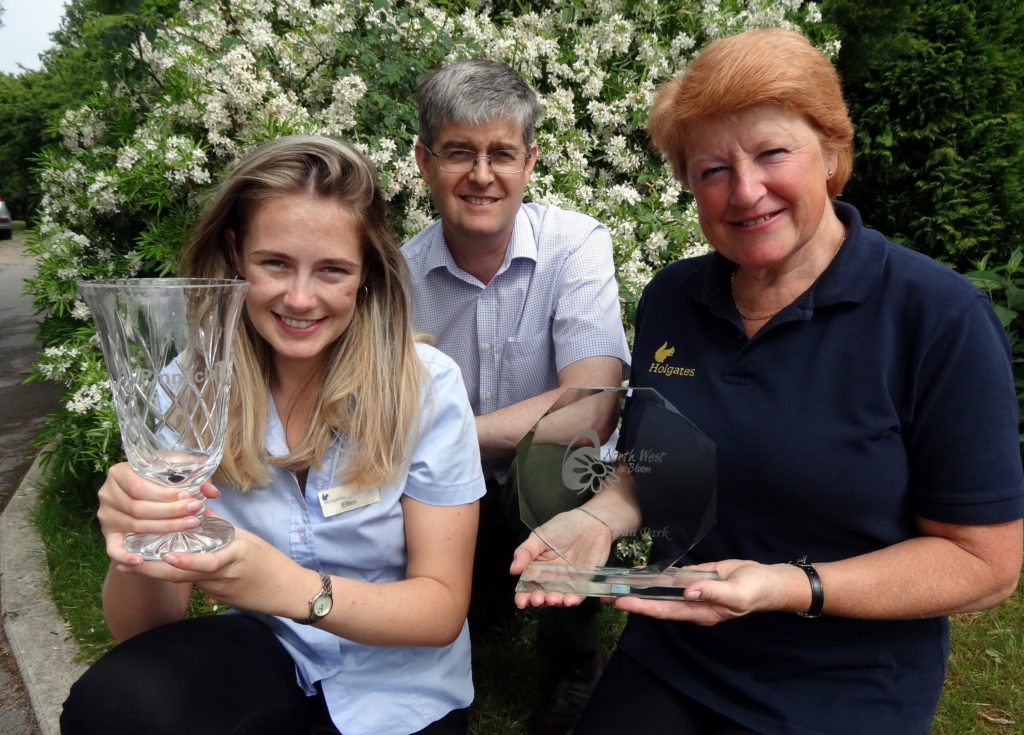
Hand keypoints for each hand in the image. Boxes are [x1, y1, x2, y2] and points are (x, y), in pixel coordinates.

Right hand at [97, 463, 220, 566]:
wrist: (147, 496)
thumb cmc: (163, 481)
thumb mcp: (176, 472)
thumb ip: (194, 478)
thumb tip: (211, 492)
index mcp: (119, 472)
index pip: (139, 486)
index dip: (165, 494)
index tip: (189, 497)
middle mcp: (107, 493)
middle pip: (139, 507)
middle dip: (171, 512)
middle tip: (195, 513)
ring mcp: (106, 515)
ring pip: (135, 526)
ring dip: (164, 528)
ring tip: (189, 525)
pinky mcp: (108, 535)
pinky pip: (113, 549)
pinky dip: (125, 556)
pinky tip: (140, 560)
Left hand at [114, 525, 303, 616]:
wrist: (287, 591)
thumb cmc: (272, 563)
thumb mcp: (250, 540)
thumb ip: (224, 528)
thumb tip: (201, 511)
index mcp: (234, 555)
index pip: (205, 561)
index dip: (183, 561)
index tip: (163, 554)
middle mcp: (222, 574)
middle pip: (183, 576)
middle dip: (153, 571)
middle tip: (128, 563)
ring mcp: (217, 589)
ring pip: (184, 581)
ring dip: (158, 573)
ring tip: (133, 565)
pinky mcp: (217, 597)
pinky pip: (194, 584)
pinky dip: (177, 576)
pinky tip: (159, 570)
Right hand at [511, 507, 612, 608]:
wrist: (591, 522)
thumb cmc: (564, 526)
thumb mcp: (539, 536)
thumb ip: (525, 552)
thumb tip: (513, 569)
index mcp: (538, 566)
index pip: (528, 584)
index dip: (523, 595)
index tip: (520, 601)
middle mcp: (551, 576)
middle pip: (541, 594)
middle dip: (537, 600)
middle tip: (536, 599)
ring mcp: (567, 581)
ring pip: (558, 597)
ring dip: (554, 601)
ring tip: (552, 598)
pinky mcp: (583, 582)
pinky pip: (577, 595)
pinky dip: (573, 600)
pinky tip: (568, 599)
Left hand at [612, 559, 796, 625]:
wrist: (768, 580)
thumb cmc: (755, 589)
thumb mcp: (738, 592)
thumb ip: (713, 593)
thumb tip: (688, 592)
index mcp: (701, 612)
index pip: (665, 610)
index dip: (643, 607)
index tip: (622, 602)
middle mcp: (692, 604)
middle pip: (657, 604)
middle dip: (632, 600)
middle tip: (606, 596)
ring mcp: (692, 592)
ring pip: (661, 592)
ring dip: (639, 589)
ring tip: (615, 585)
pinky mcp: (695, 579)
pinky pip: (671, 580)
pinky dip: (654, 577)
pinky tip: (639, 573)